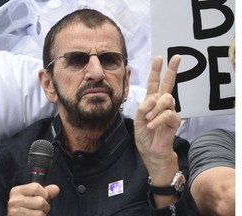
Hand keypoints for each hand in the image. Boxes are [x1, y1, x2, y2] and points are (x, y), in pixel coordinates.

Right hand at [8, 183, 59, 215]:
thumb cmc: (26, 208)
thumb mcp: (34, 197)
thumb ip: (45, 192)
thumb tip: (56, 189)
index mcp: (17, 191)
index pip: (36, 187)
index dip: (44, 193)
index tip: (42, 198)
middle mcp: (14, 201)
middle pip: (40, 201)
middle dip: (45, 206)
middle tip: (39, 209)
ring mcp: (15, 212)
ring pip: (40, 213)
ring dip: (42, 215)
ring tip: (35, 214)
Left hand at [134, 55, 180, 183]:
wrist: (151, 152)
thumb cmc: (144, 135)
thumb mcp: (137, 119)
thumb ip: (143, 107)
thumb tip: (153, 98)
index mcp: (151, 101)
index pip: (155, 83)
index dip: (156, 71)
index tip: (160, 58)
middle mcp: (161, 104)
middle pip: (168, 84)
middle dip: (171, 70)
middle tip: (177, 57)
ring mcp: (169, 111)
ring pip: (166, 99)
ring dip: (155, 109)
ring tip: (148, 120)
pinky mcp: (175, 121)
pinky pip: (168, 114)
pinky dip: (158, 120)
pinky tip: (152, 126)